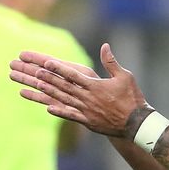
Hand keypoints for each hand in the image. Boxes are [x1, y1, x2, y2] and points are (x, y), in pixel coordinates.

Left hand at [10, 43, 150, 137]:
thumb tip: (105, 46)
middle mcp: (87, 97)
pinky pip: (70, 115)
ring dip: (46, 92)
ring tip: (33, 86)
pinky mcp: (87, 121)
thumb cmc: (132, 97)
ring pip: (62, 99)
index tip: (46, 63)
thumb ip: (111, 62)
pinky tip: (47, 108)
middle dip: (46, 78)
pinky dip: (59, 111)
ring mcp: (86, 110)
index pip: (73, 75)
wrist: (136, 123)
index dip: (59, 69)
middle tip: (32, 71)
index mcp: (95, 85)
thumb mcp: (125, 76)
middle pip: (63, 86)